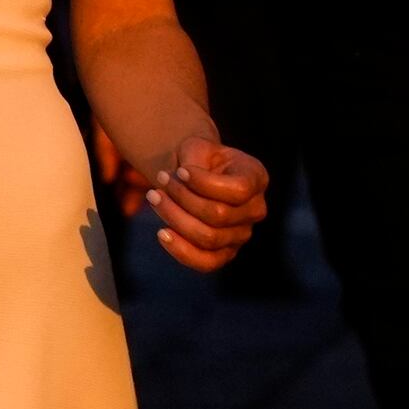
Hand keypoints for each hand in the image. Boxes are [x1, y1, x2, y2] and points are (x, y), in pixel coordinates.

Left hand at [129, 137, 269, 273]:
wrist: (194, 174)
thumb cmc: (198, 158)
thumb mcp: (197, 146)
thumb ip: (194, 159)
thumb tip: (182, 179)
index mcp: (255, 179)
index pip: (238, 190)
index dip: (204, 183)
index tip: (180, 170)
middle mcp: (255, 210)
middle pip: (218, 215)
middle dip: (182, 197)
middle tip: (160, 178)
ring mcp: (242, 234)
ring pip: (209, 238)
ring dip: (175, 218)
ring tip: (154, 197)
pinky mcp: (225, 252)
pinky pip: (207, 263)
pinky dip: (182, 251)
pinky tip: (162, 233)